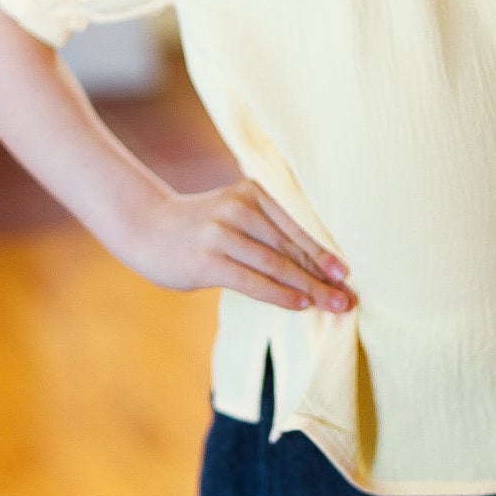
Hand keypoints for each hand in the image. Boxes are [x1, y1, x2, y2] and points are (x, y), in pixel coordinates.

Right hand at [121, 176, 356, 314]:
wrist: (146, 227)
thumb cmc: (201, 225)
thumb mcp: (235, 211)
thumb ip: (268, 226)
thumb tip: (316, 262)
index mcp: (253, 191)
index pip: (297, 225)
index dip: (325, 251)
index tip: (348, 273)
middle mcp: (239, 207)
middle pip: (292, 246)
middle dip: (323, 275)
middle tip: (350, 297)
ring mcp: (222, 233)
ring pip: (277, 264)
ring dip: (309, 288)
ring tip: (334, 305)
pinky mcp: (207, 260)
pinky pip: (253, 280)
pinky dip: (280, 294)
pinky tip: (300, 305)